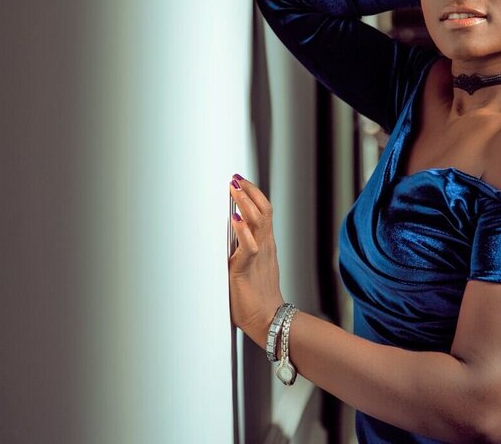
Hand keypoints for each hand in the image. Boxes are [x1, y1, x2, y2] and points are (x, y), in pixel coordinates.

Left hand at [228, 175, 284, 346]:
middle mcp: (266, 246)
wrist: (269, 321)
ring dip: (245, 203)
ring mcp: (259, 256)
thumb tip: (231, 235)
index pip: (265, 211)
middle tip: (236, 179)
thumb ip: (244, 249)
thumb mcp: (251, 265)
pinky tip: (235, 220)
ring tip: (235, 189)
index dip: (254, 194)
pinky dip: (243, 231)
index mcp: (266, 245)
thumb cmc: (257, 298)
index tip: (241, 181)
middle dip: (249, 192)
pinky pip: (249, 247)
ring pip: (258, 222)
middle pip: (264, 210)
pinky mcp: (247, 269)